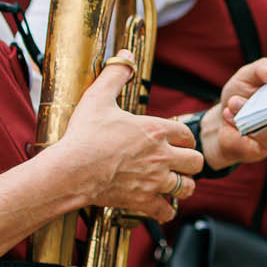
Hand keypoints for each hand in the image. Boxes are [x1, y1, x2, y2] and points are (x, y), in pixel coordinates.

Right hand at [55, 51, 204, 221]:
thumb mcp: (98, 97)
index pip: (187, 134)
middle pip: (197, 162)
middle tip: (179, 163)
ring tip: (172, 184)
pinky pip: (167, 211)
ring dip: (182, 186)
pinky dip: (165, 209)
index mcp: (155, 129)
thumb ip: (116, 74)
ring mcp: (154, 180)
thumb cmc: (83, 135)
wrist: (70, 170)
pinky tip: (158, 205)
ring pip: (188, 188)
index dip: (183, 138)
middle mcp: (161, 156)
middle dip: (190, 162)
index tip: (176, 141)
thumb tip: (126, 55)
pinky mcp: (143, 201)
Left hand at [202, 57, 266, 165]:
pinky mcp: (266, 148)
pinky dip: (240, 124)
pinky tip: (229, 115)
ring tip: (234, 102)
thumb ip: (262, 68)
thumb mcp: (248, 75)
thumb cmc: (242, 93)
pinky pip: (258, 137)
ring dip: (250, 111)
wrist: (222, 118)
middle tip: (264, 94)